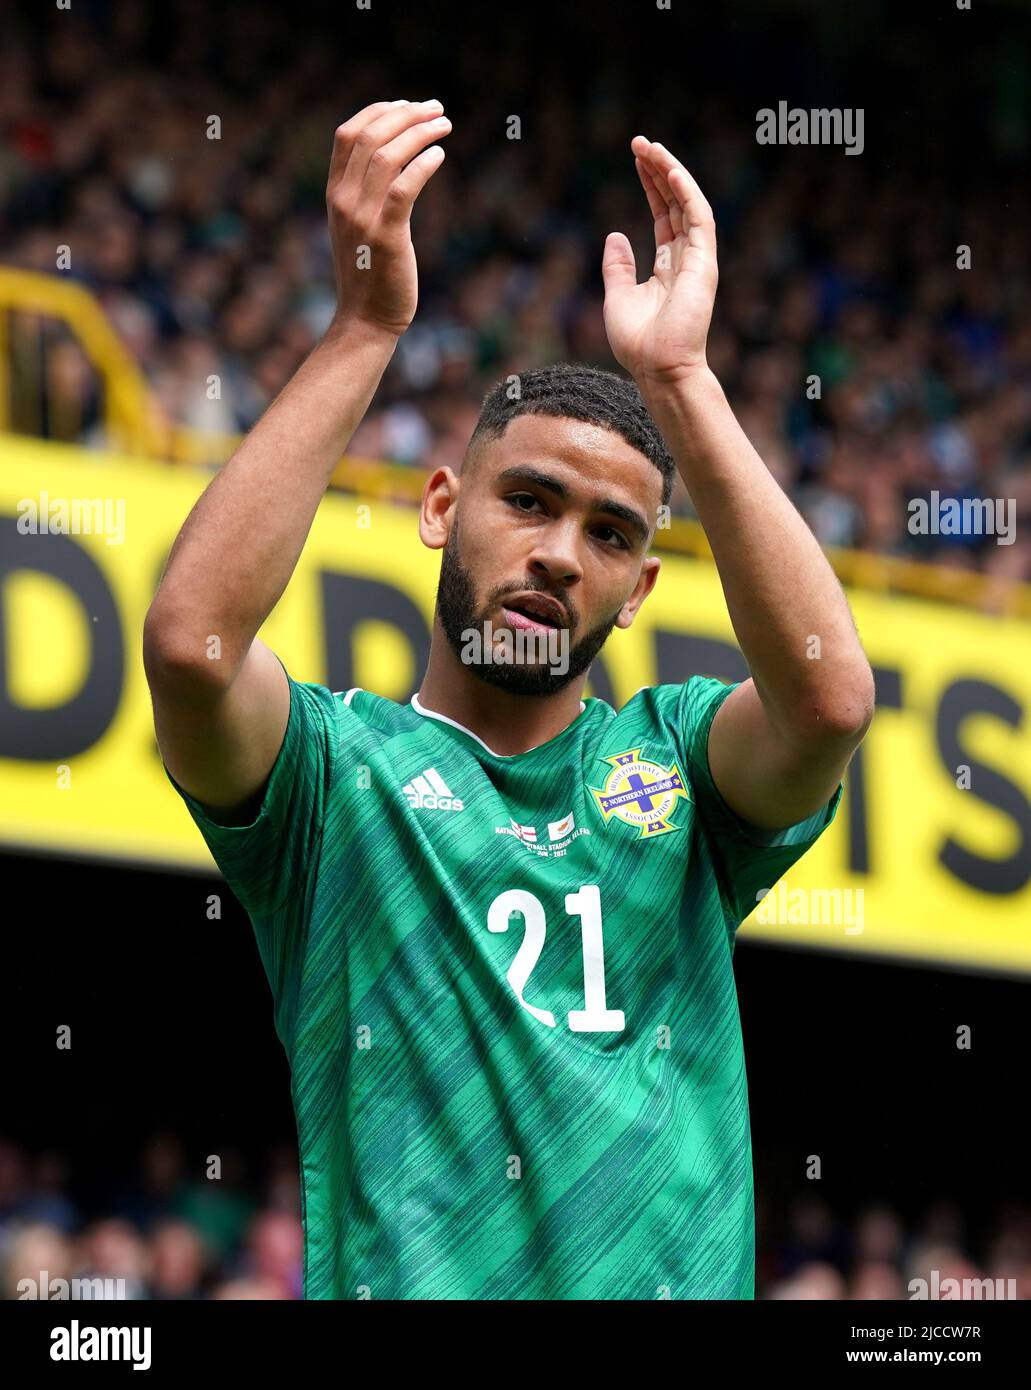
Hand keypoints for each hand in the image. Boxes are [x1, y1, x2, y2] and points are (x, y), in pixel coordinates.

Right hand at [325, 99, 451, 339]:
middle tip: (436, 109)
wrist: (365, 320)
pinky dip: (423, 165)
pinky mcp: (386, 238)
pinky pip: (404, 189)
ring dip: (419, 133)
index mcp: (334, 194)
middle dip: (406, 115)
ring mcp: (362, 220)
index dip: (378, 111)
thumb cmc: (370, 274)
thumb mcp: (358, 227)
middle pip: (370, 137)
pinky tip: (439, 155)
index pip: (347, 134)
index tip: (407, 105)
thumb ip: (366, 194)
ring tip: (445, 125)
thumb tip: (393, 159)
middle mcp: (343, 201)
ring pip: (387, 156)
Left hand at [602, 137, 717, 387]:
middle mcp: (685, 259)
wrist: (658, 370)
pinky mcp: (703, 263)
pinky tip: (669, 171)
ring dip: (670, 173)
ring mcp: (697, 260)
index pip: (662, 216)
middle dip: (658, 171)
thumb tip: (615, 235)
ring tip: (650, 147)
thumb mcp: (617, 298)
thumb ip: (618, 267)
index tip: (636, 160)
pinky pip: (698, 219)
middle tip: (640, 143)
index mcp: (668, 268)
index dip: (651, 187)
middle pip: (674, 204)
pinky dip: (686, 193)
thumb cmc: (638, 344)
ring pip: (687, 204)